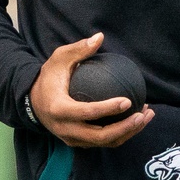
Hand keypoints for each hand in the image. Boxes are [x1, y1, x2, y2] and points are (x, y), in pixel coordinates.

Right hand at [29, 33, 153, 146]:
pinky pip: (103, 141)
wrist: (32, 101)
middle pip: (99, 136)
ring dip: (128, 132)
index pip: (87, 113)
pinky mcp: (79, 142)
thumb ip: (78, 49)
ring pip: (104, 142)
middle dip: (124, 128)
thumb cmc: (49, 77)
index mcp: (59, 109)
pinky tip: (137, 118)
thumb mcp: (58, 59)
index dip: (108, 109)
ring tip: (146, 116)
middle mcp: (65, 129)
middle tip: (142, 114)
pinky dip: (122, 133)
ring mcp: (72, 139)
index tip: (128, 100)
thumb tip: (100, 37)